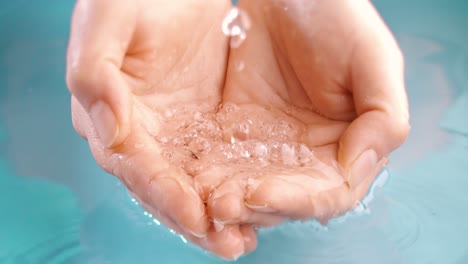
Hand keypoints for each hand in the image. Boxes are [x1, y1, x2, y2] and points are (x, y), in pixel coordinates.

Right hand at [66, 0, 255, 258]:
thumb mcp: (106, 20)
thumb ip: (94, 73)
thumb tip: (109, 129)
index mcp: (111, 115)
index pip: (136, 166)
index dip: (163, 193)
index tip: (195, 215)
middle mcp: (142, 134)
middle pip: (165, 188)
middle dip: (195, 219)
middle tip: (229, 243)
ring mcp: (174, 133)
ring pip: (193, 183)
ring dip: (217, 214)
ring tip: (243, 239)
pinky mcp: (204, 126)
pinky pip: (218, 162)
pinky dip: (234, 185)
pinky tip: (255, 203)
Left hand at [203, 0, 409, 226]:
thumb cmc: (337, 17)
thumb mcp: (374, 60)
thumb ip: (383, 118)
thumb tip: (361, 166)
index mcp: (345, 147)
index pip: (325, 193)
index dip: (296, 202)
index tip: (261, 195)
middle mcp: (306, 156)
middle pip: (281, 200)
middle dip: (253, 208)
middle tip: (221, 207)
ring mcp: (267, 146)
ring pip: (247, 188)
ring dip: (226, 200)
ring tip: (203, 202)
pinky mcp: (234, 131)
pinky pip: (218, 161)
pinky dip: (207, 176)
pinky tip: (190, 181)